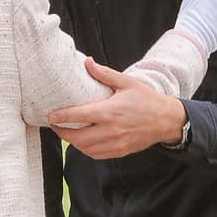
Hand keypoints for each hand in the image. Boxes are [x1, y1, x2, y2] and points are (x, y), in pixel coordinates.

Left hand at [47, 57, 188, 157]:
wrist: (166, 120)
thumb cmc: (146, 99)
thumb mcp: (126, 83)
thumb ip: (104, 74)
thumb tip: (87, 62)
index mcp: (110, 112)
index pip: (78, 116)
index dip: (61, 117)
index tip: (50, 116)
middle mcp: (111, 130)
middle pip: (77, 137)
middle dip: (62, 132)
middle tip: (56, 125)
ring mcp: (115, 143)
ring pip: (85, 148)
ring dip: (73, 142)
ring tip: (67, 132)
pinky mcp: (120, 152)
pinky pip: (96, 155)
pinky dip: (86, 149)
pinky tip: (82, 141)